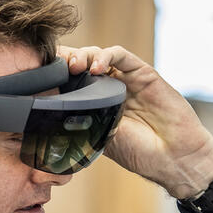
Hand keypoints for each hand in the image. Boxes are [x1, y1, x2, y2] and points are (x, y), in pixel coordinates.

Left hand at [56, 45, 212, 198]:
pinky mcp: (144, 73)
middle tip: (56, 68)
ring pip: (99, 55)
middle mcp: (109, 88)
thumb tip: (49, 116)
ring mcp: (126, 80)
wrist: (173, 157)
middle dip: (66, 61)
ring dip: (83, 56)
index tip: (39, 76)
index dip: (56, 75)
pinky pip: (122, 57)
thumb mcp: (99, 138)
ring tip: (74, 66)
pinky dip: (107, 56)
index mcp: (94, 104)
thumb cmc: (139, 153)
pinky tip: (96, 67)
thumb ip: (81, 122)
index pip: (70, 82)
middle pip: (82, 63)